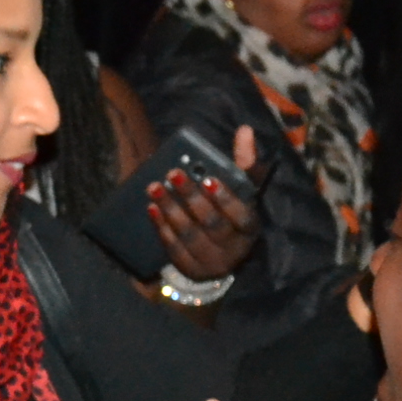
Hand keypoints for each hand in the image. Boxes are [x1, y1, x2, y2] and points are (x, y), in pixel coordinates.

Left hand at [148, 125, 260, 281]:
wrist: (219, 256)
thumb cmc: (230, 214)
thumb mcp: (241, 192)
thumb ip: (243, 163)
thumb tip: (245, 130)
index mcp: (249, 227)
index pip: (240, 214)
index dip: (225, 198)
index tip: (208, 179)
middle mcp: (234, 248)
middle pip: (212, 223)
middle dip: (191, 198)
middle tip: (173, 174)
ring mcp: (212, 262)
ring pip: (190, 236)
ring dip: (171, 209)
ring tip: (155, 187)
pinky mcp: (191, 269)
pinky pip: (174, 248)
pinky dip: (162, 227)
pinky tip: (152, 209)